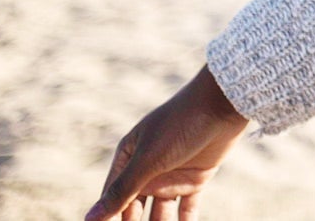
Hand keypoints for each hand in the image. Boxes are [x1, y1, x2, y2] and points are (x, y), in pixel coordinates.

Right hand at [88, 65, 247, 220]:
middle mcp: (148, 169)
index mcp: (129, 158)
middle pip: (134, 208)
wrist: (223, 104)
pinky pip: (187, 208)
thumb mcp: (148, 159)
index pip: (112, 197)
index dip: (107, 218)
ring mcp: (172, 175)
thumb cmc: (180, 124)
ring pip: (160, 213)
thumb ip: (122, 191)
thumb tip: (91, 218)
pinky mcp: (195, 179)